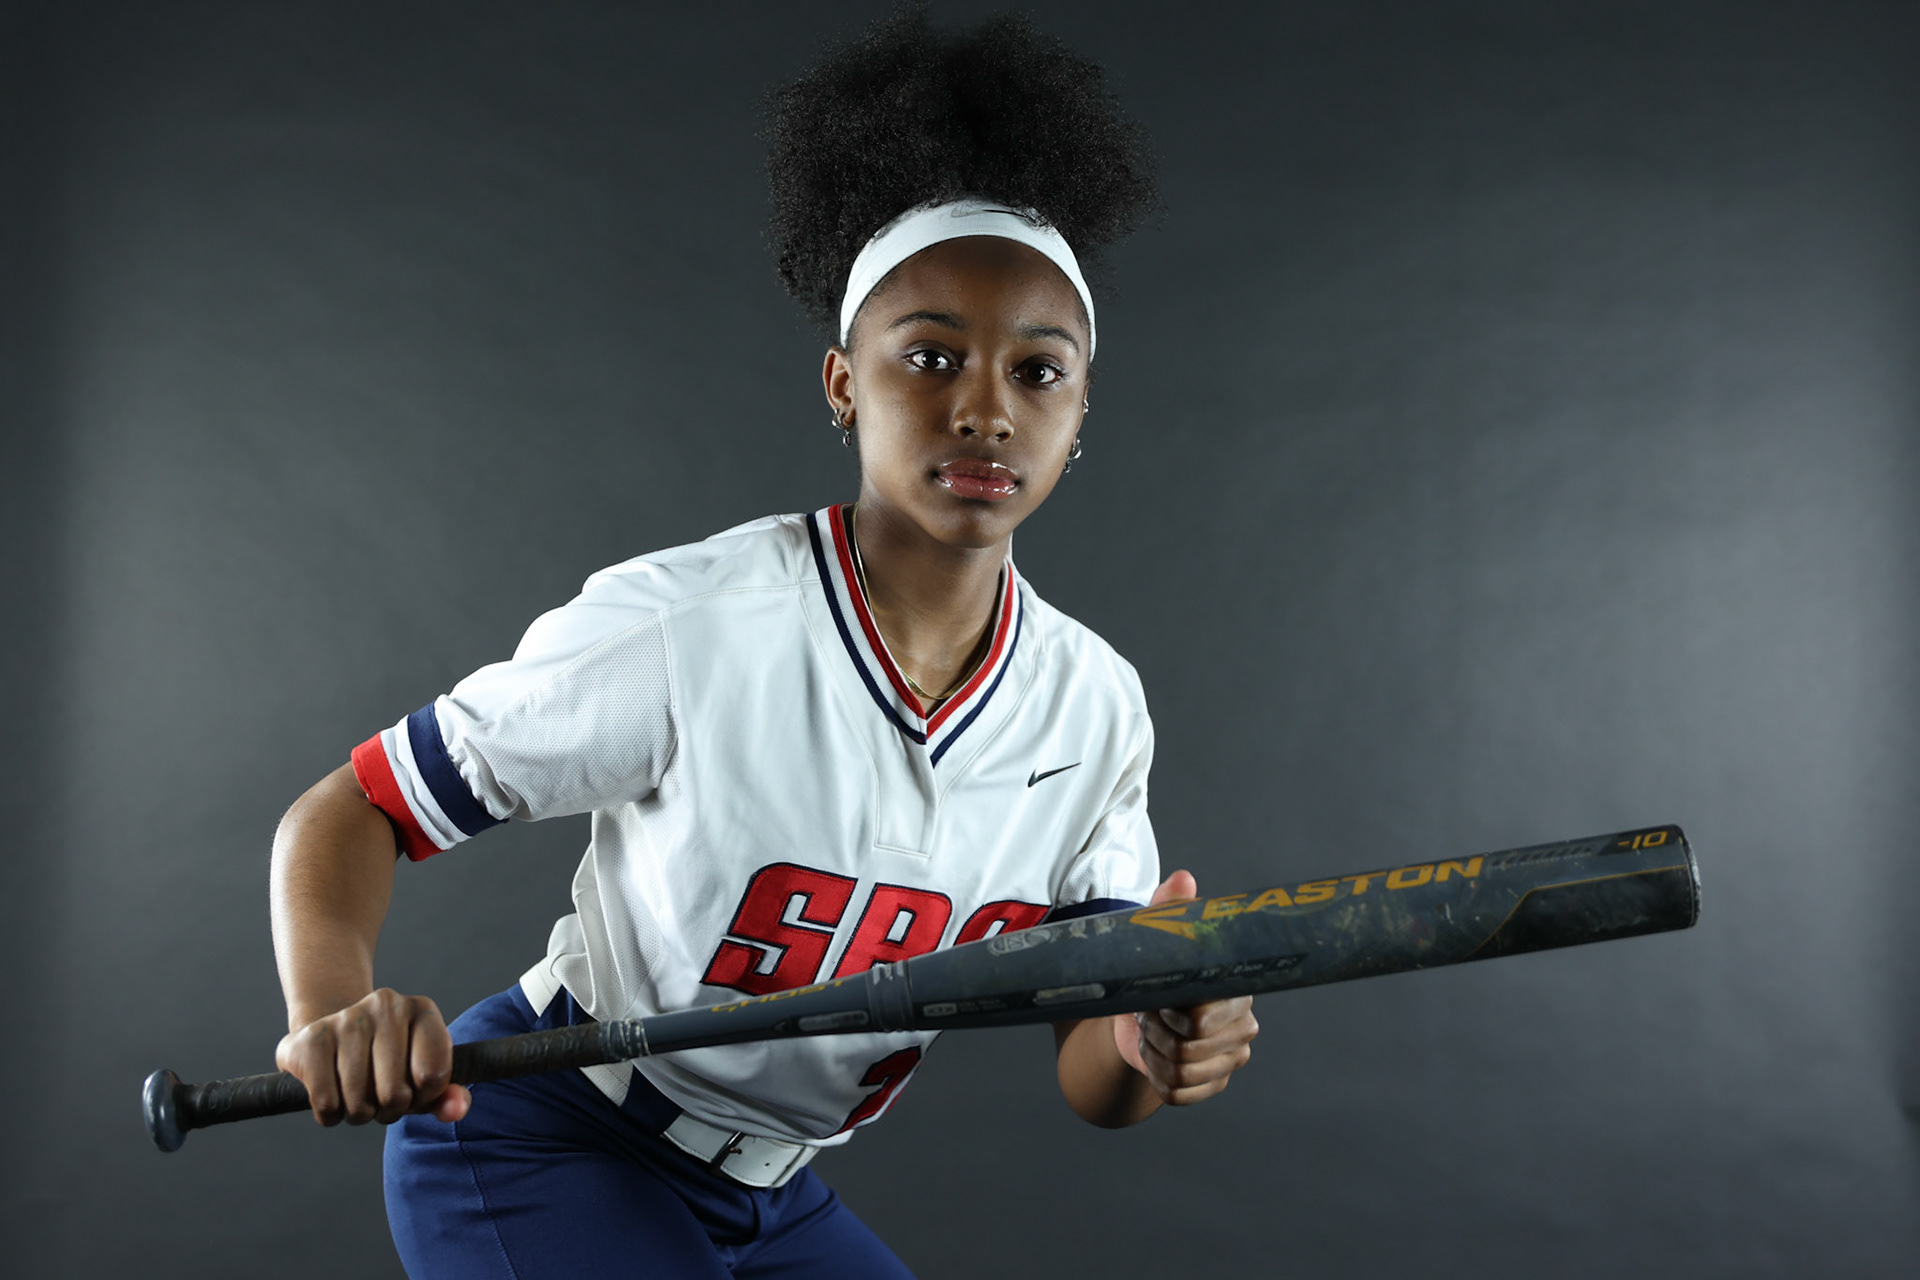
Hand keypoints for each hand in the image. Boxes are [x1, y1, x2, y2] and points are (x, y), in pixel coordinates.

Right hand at [275, 988, 470, 1125]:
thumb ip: (446, 1096)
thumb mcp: (421, 1076)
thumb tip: (456, 1109)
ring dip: (359, 1114)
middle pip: (395, 1093)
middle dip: (388, 1110)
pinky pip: (326, 1103)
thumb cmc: (385, 1063)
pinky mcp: (311, 1039)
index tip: (413, 1091)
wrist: (330, 1037)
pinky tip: (333, 1095)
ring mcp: (346, 1017)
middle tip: (380, 1098)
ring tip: (357, 1095)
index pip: (433, 1076)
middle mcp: (386, 1005)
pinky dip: (330, 1115)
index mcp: (422, 1009)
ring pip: (359, 1102)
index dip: (423, 1098)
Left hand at [1112, 870, 1259, 1105]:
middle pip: (1188, 1050)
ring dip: (1153, 1054)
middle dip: (1157, 1031)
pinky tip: (1155, 1057)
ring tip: (1152, 1031)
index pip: (1201, 1019)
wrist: (1140, 1012)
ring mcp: (1230, 1060)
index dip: (1170, 1012)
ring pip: (1181, 1073)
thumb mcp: (1158, 936)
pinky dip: (1156, 1078)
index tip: (1160, 996)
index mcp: (1235, 991)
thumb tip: (1183, 878)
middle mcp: (1243, 1028)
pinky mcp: (1214, 1084)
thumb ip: (1170, 908)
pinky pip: (1178, 1093)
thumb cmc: (1156, 968)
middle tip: (1151, 1012)